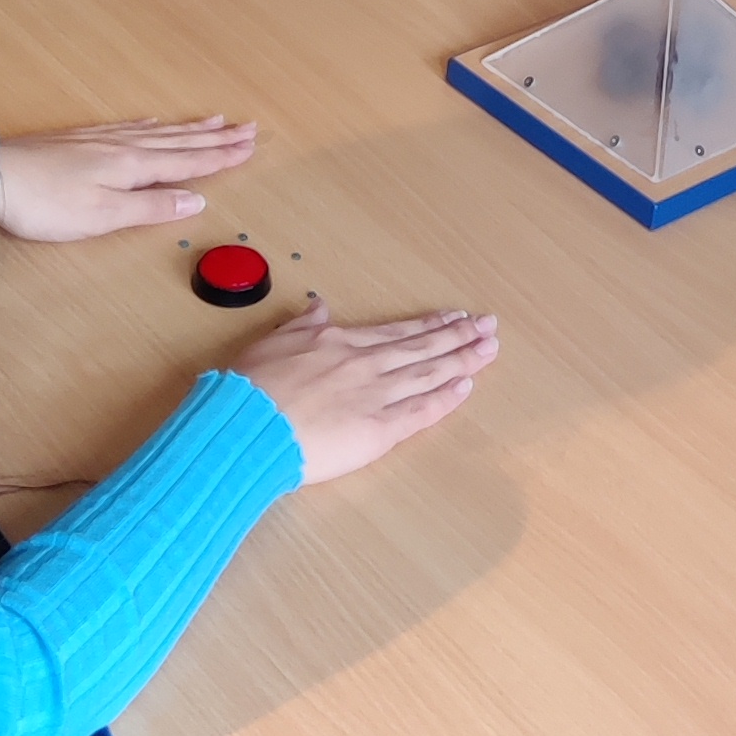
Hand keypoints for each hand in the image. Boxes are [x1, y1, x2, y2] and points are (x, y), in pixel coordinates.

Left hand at [0, 117, 258, 240]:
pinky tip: (153, 123)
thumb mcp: (102, 215)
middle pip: (178, 142)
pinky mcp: (80, 140)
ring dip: (189, 129)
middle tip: (247, 128)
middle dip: (215, 138)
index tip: (250, 146)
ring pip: (157, 132)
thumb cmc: (46, 204)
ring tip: (215, 121)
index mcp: (132, 166)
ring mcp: (100, 140)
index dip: (220, 157)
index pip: (187, 162)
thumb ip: (150, 206)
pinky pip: (130, 127)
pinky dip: (151, 126)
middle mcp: (123, 147)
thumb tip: (196, 199)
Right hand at [236, 294, 498, 482]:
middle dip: (458, 335)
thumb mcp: (272, 342)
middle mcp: (364, 363)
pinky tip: (467, 386)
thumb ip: (301, 325)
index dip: (427, 325)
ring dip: (462, 359)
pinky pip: (420, 411)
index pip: (395, 332)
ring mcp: (375, 395)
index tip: (454, 316)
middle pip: (421, 347)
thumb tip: (319, 305)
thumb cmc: (251, 387)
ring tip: (489, 348)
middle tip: (489, 325)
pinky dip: (445, 398)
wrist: (246, 425)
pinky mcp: (378, 430)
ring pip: (428, 373)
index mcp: (339, 342)